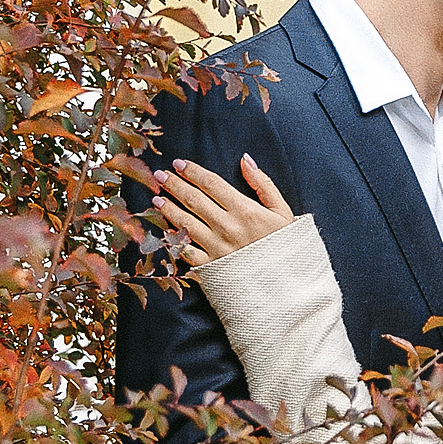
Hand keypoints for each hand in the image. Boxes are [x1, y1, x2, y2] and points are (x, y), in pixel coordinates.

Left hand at [151, 154, 293, 265]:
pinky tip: (164, 229)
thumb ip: (263, 184)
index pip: (212, 184)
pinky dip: (173, 239)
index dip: (193, 171)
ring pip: (185, 222)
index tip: (179, 163)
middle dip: (174, 184)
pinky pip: (186, 250)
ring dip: (168, 208)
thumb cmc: (285, 244)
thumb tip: (245, 159)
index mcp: (246, 210)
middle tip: (160, 174)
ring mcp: (217, 247)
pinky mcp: (210, 266)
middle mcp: (228, 227)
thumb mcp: (283, 211)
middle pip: (194, 199)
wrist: (285, 283)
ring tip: (157, 198)